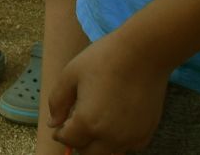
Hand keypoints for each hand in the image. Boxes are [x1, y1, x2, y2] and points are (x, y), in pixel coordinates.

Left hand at [48, 32, 168, 154]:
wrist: (144, 53)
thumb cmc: (103, 59)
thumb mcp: (70, 75)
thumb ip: (58, 102)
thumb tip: (53, 123)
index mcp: (87, 122)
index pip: (69, 140)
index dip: (60, 133)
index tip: (59, 127)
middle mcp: (110, 136)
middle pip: (88, 154)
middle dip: (79, 143)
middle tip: (76, 127)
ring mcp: (130, 137)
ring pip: (109, 152)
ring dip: (99, 144)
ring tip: (96, 122)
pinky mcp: (146, 133)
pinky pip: (128, 146)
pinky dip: (118, 140)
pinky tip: (115, 121)